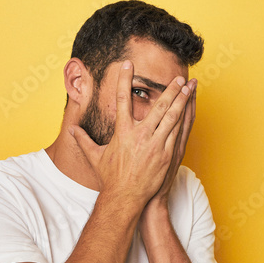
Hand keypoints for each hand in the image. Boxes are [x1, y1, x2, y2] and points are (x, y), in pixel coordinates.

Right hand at [69, 61, 191, 208]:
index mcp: (122, 132)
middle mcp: (141, 135)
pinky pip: (178, 131)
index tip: (128, 65)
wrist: (125, 198)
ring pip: (172, 116)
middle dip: (170, 89)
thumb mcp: (95, 157)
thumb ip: (84, 141)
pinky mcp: (167, 154)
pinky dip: (185, 118)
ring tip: (190, 87)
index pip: (122, 99)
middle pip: (158, 105)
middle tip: (178, 76)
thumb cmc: (110, 179)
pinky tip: (191, 109)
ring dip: (182, 100)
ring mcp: (156, 144)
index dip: (124, 80)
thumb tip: (72, 130)